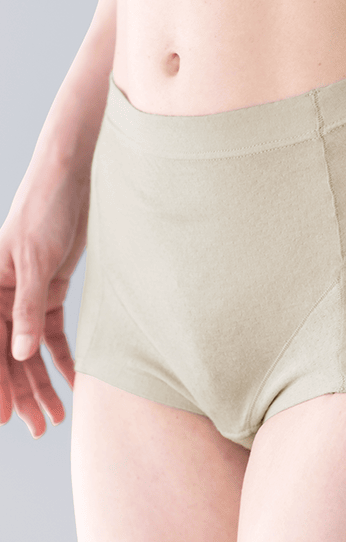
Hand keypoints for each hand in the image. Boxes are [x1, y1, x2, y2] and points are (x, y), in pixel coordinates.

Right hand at [0, 156, 89, 437]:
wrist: (71, 181)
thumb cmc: (46, 210)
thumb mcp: (35, 258)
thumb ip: (27, 306)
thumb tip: (19, 354)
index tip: (8, 419)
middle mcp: (4, 299)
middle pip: (11, 357)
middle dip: (25, 393)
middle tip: (42, 427)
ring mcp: (28, 297)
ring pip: (32, 350)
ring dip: (45, 381)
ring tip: (59, 414)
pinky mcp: (52, 291)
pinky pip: (54, 332)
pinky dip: (66, 356)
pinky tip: (77, 379)